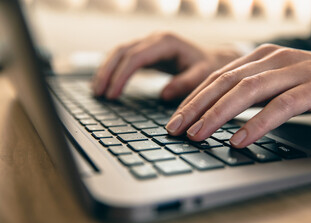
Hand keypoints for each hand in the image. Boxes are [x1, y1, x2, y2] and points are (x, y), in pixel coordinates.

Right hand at [92, 32, 239, 100]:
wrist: (213, 59)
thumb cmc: (208, 67)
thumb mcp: (203, 75)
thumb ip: (186, 83)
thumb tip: (164, 94)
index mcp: (166, 42)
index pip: (136, 57)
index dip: (121, 76)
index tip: (113, 95)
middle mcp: (155, 39)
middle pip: (122, 51)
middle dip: (108, 72)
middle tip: (98, 93)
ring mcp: (149, 44)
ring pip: (119, 53)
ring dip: (106, 70)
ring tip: (96, 90)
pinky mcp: (147, 52)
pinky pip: (124, 58)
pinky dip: (113, 70)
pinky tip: (106, 83)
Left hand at [165, 44, 310, 147]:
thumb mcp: (277, 84)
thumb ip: (251, 93)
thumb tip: (219, 113)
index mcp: (261, 56)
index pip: (217, 77)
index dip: (193, 98)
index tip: (175, 118)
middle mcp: (274, 58)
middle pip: (225, 82)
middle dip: (196, 106)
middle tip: (175, 128)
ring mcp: (295, 70)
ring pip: (247, 91)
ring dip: (218, 115)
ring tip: (197, 136)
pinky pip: (281, 106)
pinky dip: (257, 124)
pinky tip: (239, 140)